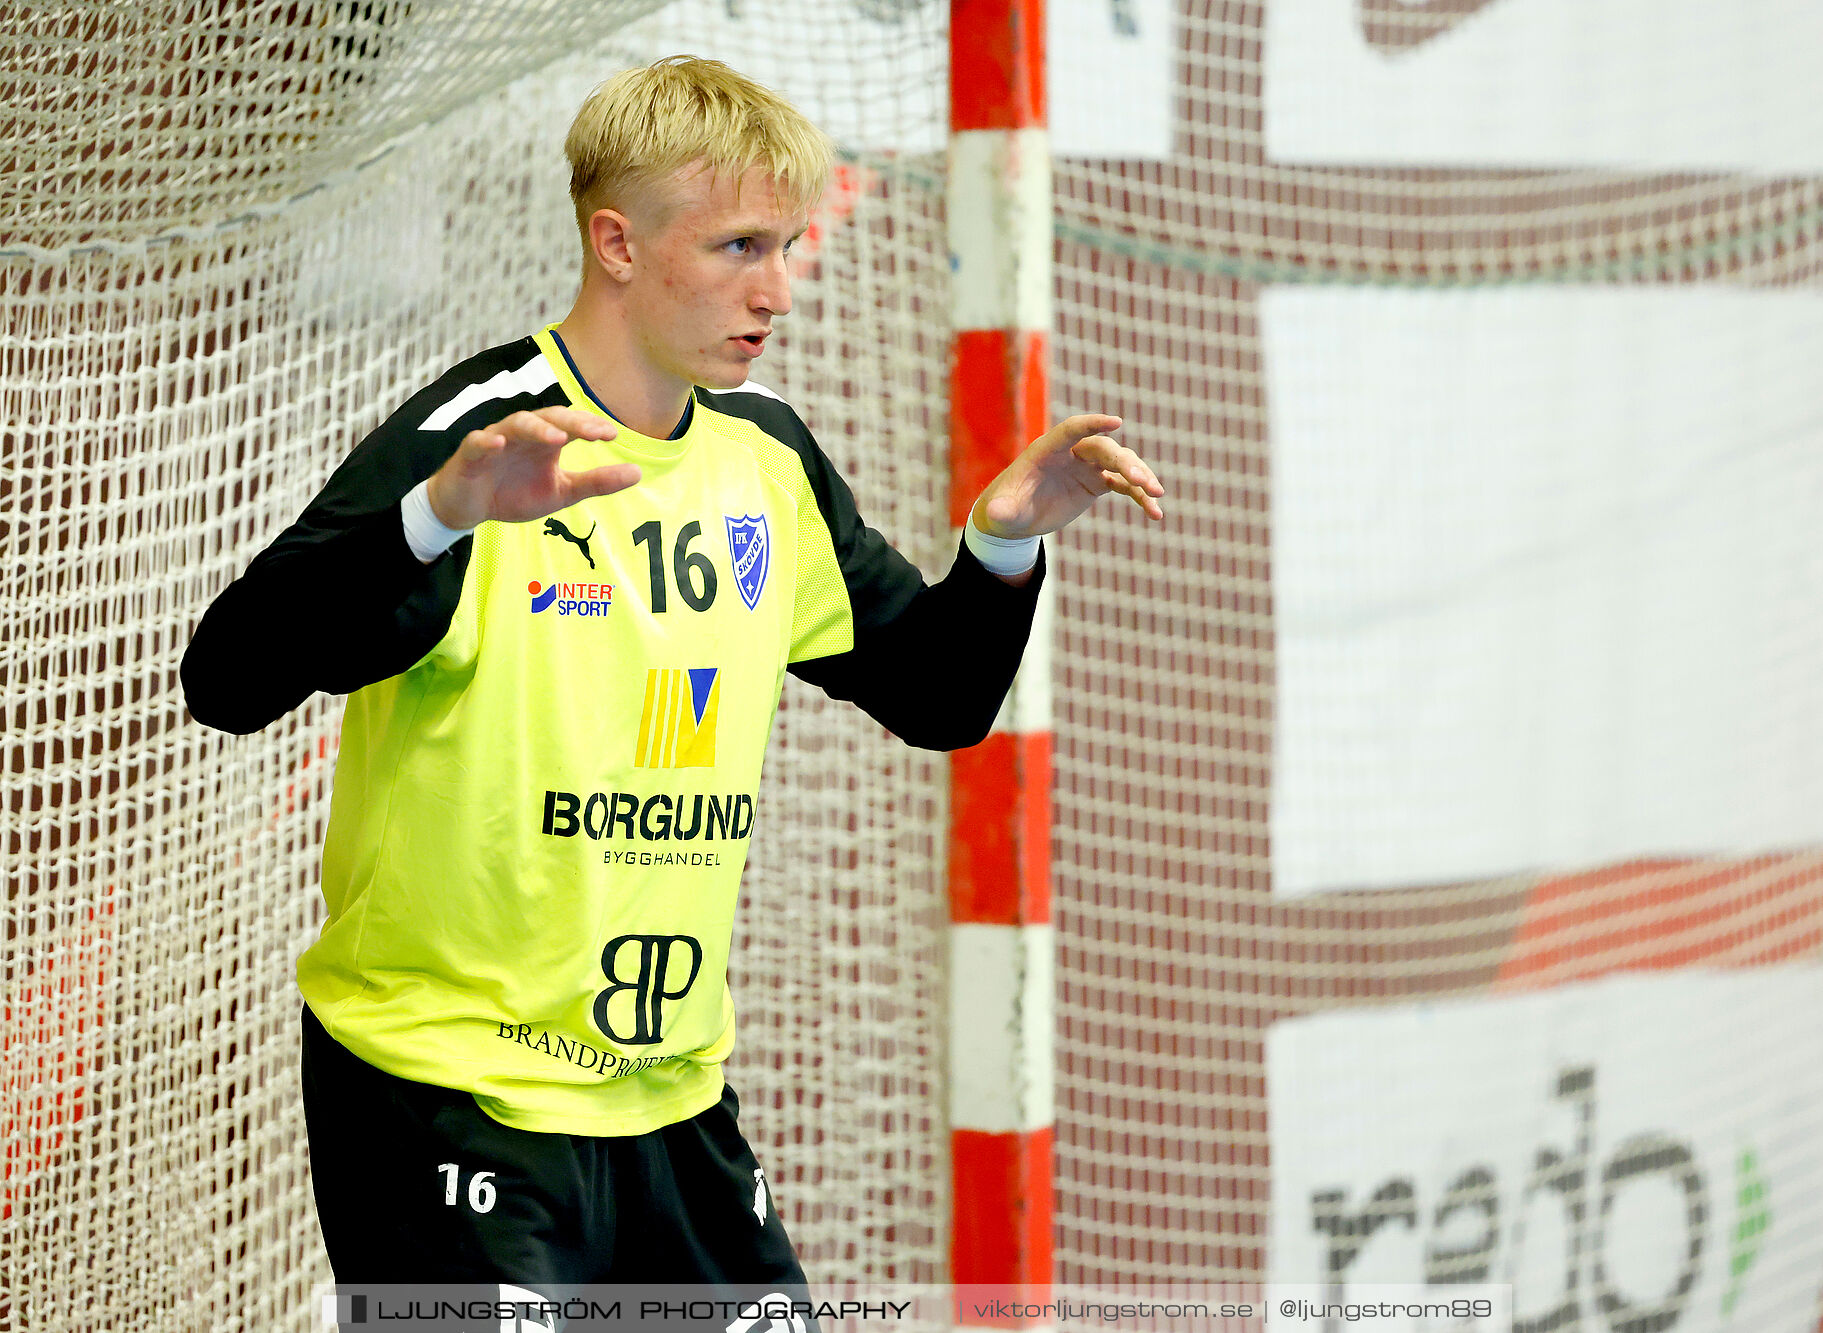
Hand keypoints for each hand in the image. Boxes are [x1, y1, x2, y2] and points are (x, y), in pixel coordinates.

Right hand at [425, 407, 640, 529]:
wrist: (469, 508)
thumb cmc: (515, 493)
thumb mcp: (562, 492)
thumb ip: (597, 482)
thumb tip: (638, 472)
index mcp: (546, 440)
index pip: (571, 425)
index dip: (590, 426)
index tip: (613, 433)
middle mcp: (523, 434)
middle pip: (548, 417)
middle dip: (572, 423)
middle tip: (595, 433)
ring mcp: (496, 440)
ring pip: (516, 424)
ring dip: (537, 428)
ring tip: (557, 437)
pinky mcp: (470, 454)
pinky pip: (478, 442)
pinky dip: (487, 441)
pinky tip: (499, 443)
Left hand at [970, 414, 1163, 539]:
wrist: (1018, 516)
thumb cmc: (1007, 507)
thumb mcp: (1002, 512)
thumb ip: (1001, 510)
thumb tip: (996, 514)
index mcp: (1048, 450)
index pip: (1072, 429)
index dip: (1093, 424)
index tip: (1117, 422)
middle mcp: (1071, 453)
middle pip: (1104, 449)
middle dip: (1125, 463)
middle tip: (1142, 481)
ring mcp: (1087, 467)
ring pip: (1120, 464)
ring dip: (1140, 476)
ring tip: (1157, 494)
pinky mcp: (1097, 483)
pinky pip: (1125, 486)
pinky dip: (1141, 497)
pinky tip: (1155, 513)